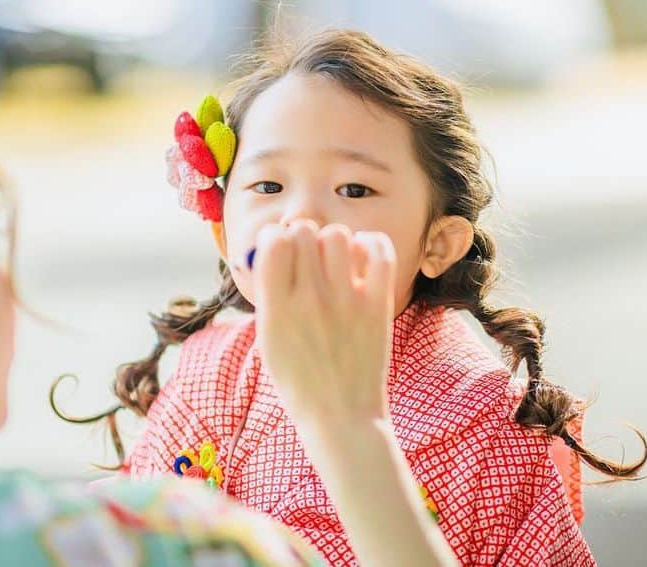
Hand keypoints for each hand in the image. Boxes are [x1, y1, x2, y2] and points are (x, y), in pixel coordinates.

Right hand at [251, 220, 396, 425]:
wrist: (340, 416)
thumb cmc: (299, 379)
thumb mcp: (268, 338)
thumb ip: (269, 293)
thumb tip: (271, 246)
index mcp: (277, 308)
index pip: (274, 241)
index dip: (274, 238)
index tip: (279, 250)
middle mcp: (310, 300)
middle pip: (304, 231)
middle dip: (303, 238)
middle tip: (308, 258)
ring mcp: (347, 301)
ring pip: (338, 235)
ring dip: (334, 242)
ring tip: (336, 263)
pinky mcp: (377, 305)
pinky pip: (378, 250)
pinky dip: (371, 245)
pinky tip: (363, 258)